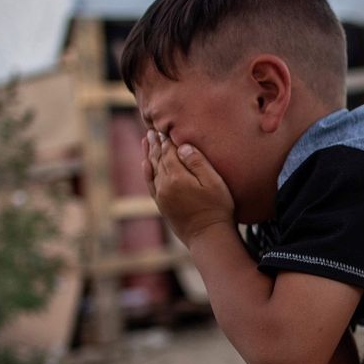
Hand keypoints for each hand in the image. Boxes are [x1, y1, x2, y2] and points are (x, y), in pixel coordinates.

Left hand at [141, 130, 233, 246]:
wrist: (208, 236)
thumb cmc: (217, 208)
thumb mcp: (214, 183)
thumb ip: (198, 162)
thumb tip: (182, 146)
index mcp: (177, 176)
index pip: (169, 151)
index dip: (167, 138)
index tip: (164, 126)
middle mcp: (165, 184)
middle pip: (158, 158)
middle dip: (156, 142)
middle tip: (153, 129)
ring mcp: (161, 195)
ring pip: (152, 168)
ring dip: (149, 153)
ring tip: (147, 139)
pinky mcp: (161, 205)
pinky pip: (150, 183)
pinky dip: (146, 171)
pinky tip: (145, 164)